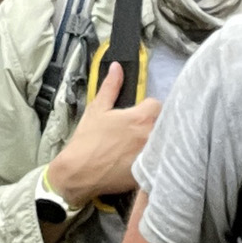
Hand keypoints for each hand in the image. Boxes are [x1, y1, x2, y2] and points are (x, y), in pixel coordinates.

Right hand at [40, 91, 159, 213]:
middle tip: (133, 133)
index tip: (133, 116)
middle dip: (151, 125)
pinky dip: (149, 160)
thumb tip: (116, 67)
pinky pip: (156, 161)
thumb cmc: (86, 142)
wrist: (78, 174)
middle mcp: (152, 134)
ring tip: (133, 148)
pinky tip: (134, 161)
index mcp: (142, 116)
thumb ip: (110, 87)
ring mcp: (153, 154)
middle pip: (163, 123)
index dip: (145, 109)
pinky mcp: (149, 171)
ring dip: (153, 142)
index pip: (157, 105)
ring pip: (162, 142)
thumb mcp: (96, 110)